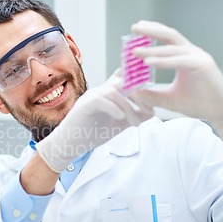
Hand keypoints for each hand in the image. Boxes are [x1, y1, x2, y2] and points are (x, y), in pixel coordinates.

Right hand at [36, 70, 152, 172]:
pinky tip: (121, 118)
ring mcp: (91, 96)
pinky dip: (114, 108)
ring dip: (128, 108)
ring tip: (134, 124)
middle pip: (123, 81)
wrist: (70, 144)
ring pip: (114, 92)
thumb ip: (133, 116)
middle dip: (139, 95)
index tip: (152, 95)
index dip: (138, 79)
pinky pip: (101, 100)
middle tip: (148, 111)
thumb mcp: (118, 124)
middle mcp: (100, 90)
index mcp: (108, 93)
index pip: (123, 76)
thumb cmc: (92, 133)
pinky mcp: (84, 105)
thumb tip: (152, 111)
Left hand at [131, 20, 222, 142]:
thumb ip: (152, 96)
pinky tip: (149, 62)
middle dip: (151, 30)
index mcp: (184, 57)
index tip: (136, 31)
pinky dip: (163, 61)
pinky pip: (179, 60)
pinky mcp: (203, 65)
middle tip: (134, 28)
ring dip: (152, 48)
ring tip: (135, 51)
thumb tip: (134, 93)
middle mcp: (191, 53)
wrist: (220, 113)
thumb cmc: (199, 103)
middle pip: (169, 35)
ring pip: (172, 47)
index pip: (166, 40)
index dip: (152, 33)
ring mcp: (198, 58)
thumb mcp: (169, 100)